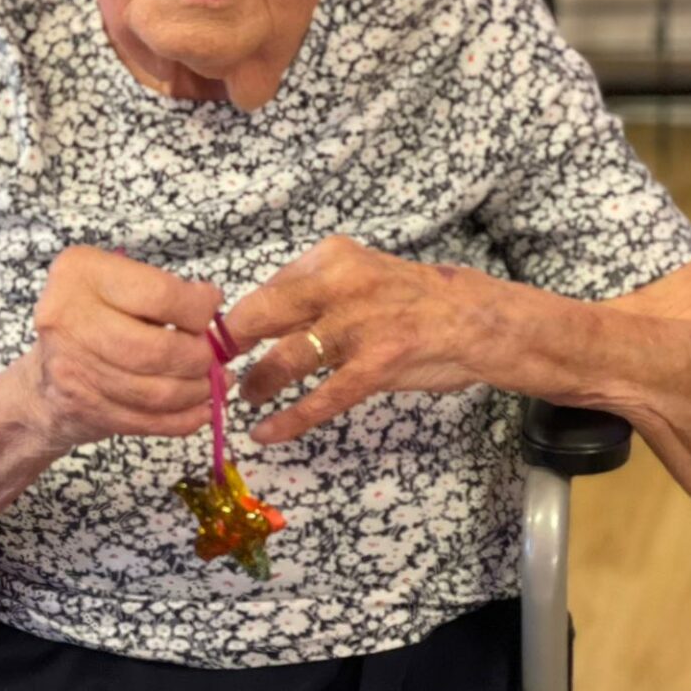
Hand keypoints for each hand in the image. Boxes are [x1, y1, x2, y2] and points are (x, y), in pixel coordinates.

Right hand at [26, 247, 223, 452]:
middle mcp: (68, 319)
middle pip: (159, 349)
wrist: (43, 381)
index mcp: (81, 273)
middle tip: (213, 355)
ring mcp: (73, 370)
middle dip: (200, 357)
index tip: (211, 308)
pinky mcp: (85, 411)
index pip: (159, 295)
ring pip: (157, 391)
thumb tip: (211, 306)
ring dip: (198, 390)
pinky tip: (203, 408)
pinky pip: (150, 422)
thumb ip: (160, 290)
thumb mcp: (116, 284)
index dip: (199, 308)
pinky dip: (186, 418)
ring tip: (213, 381)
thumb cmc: (91, 320)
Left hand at [224, 236, 488, 443]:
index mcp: (331, 257)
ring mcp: (359, 326)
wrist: (474, 319)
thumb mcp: (359, 274)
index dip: (238, 318)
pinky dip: (288, 419)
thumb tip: (254, 318)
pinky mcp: (376, 366)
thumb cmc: (409, 300)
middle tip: (216, 370)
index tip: (220, 341)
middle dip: (231, 347)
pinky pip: (320, 399)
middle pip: (262, 315)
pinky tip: (266, 433)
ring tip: (248, 398)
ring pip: (286, 358)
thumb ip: (311, 291)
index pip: (268, 287)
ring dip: (257, 384)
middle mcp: (340, 284)